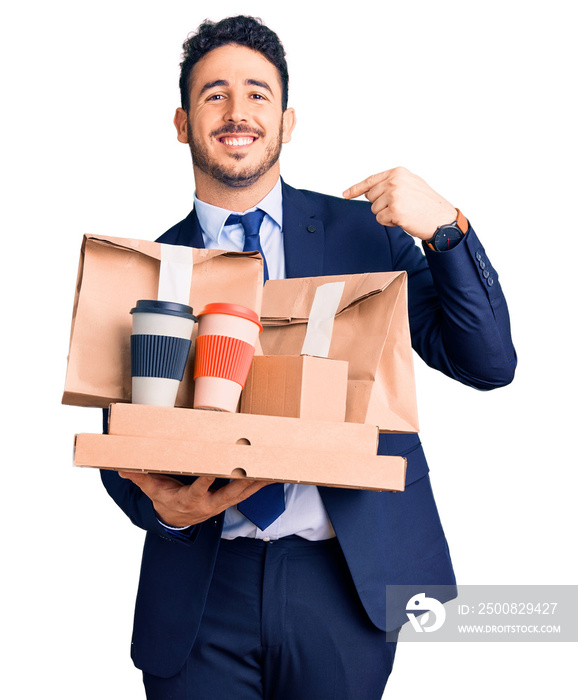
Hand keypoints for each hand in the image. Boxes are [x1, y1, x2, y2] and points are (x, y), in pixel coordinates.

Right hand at [118, 472, 273, 527]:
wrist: (175, 520)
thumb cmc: (165, 498)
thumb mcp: (151, 489)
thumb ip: (140, 476)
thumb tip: (121, 467)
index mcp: (188, 499)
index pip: (199, 489)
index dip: (206, 480)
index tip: (215, 469)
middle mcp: (208, 503)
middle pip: (228, 494)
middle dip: (242, 482)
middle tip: (255, 468)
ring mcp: (220, 504)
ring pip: (242, 494)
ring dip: (257, 483)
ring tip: (273, 470)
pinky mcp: (227, 501)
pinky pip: (246, 493)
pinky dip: (258, 484)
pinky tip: (271, 475)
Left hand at [343, 166, 456, 239]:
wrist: (442, 219)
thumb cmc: (427, 204)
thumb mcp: (411, 185)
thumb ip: (391, 183)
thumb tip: (368, 190)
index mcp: (398, 173)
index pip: (371, 180)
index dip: (356, 188)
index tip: (345, 194)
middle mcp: (395, 181)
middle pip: (370, 197)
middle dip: (381, 205)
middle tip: (400, 207)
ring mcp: (394, 195)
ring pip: (374, 209)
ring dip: (386, 215)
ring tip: (404, 212)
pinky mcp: (395, 210)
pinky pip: (380, 219)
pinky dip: (389, 223)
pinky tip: (404, 219)